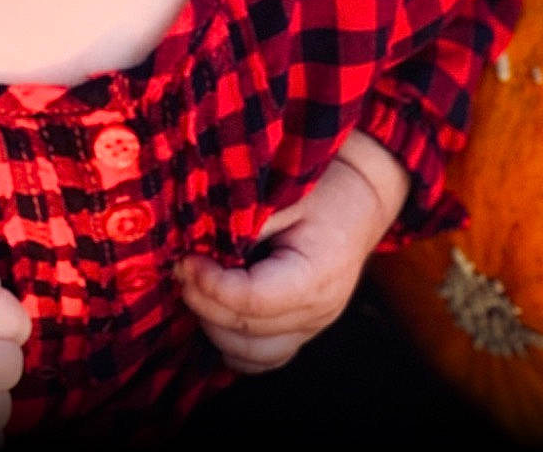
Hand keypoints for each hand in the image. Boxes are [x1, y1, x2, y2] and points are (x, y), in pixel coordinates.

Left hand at [175, 132, 407, 374]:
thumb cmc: (323, 184)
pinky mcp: (304, 329)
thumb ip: (245, 221)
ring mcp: (313, 326)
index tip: (185, 260)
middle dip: (205, 304)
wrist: (361, 193)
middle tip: (181, 269)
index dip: (211, 285)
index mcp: (317, 274)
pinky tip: (213, 314)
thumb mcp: (285, 191)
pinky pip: (264, 358)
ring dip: (215, 327)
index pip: (252, 300)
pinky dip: (234, 345)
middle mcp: (319, 311)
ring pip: (253, 355)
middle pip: (248, 332)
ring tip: (195, 288)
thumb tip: (197, 244)